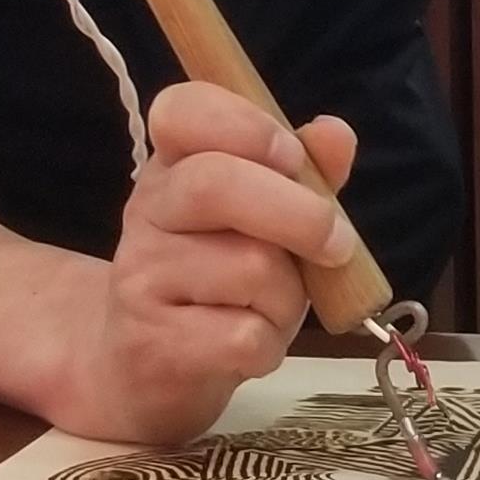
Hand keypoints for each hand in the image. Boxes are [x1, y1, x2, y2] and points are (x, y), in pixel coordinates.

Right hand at [41, 82, 358, 444]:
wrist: (142, 369)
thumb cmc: (218, 283)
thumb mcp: (264, 222)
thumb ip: (306, 174)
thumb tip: (337, 134)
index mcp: (172, 165)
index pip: (181, 111)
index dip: (246, 126)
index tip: (292, 157)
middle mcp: (147, 211)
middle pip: (216, 184)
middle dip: (299, 213)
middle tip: (337, 243)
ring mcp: (142, 277)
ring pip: (250, 268)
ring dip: (290, 296)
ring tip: (271, 308)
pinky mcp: (155, 343)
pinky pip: (246, 335)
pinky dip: (270, 346)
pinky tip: (250, 345)